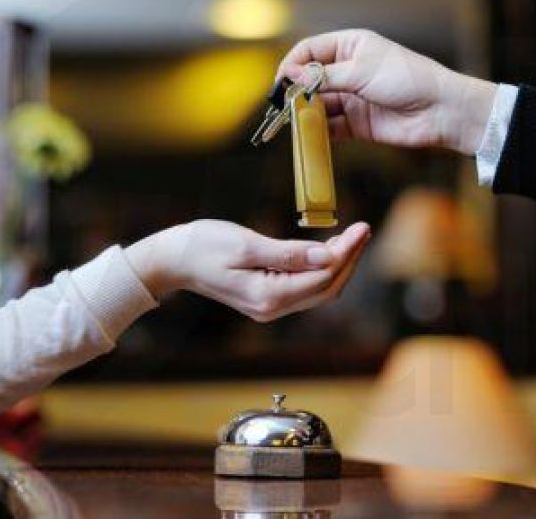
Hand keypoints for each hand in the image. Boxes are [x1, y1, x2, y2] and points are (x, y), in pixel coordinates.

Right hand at [125, 220, 370, 321]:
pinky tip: (327, 249)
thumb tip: (328, 256)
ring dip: (338, 264)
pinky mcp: (266, 298)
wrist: (172, 260)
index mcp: (269, 296)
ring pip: (318, 289)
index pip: (323, 277)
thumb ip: (289, 253)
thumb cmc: (202, 246)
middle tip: (363, 229)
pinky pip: (304, 287)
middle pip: (327, 287)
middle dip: (349, 259)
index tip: (361, 227)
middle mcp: (273, 308)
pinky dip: (320, 269)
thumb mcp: (246, 243)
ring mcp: (270, 306)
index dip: (347, 253)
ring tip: (352, 236)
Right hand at [278, 29, 497, 154]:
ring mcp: (352, 98)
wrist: (440, 110)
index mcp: (350, 46)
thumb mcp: (361, 71)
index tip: (281, 81)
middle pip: (310, 80)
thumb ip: (324, 76)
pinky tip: (310, 135)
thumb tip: (291, 75)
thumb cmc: (407, 79)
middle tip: (283, 105)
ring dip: (305, 113)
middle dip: (296, 92)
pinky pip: (330, 128)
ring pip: (318, 105)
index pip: (310, 50)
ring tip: (294, 122)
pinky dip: (318, 132)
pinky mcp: (357, 124)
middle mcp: (348, 70)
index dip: (292, 64)